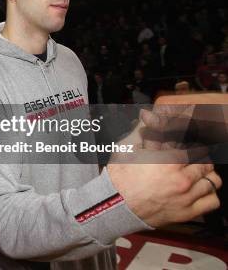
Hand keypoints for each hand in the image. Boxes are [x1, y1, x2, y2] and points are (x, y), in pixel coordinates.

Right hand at [107, 93, 225, 227]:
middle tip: (191, 159)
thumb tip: (147, 114)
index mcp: (169, 161)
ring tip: (196, 175)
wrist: (113, 205)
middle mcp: (182, 179)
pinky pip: (212, 201)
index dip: (191, 144)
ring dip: (206, 175)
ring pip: (213, 181)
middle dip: (200, 158)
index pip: (196, 147)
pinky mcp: (187, 213)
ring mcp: (186, 197)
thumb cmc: (119, 176)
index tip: (187, 145)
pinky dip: (209, 194)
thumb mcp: (126, 148)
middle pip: (207, 162)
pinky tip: (198, 191)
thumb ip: (142, 130)